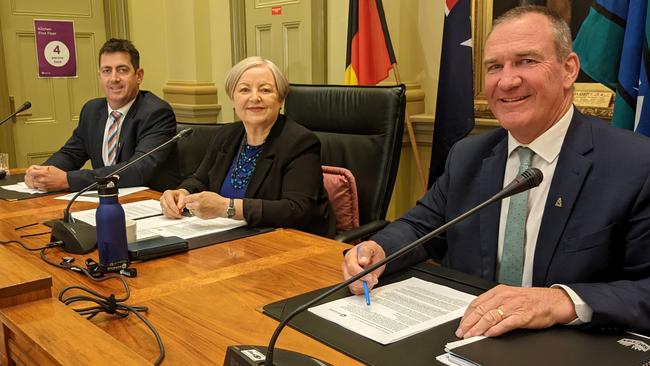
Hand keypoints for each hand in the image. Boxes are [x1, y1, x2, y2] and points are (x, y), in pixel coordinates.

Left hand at [24, 165, 67, 191]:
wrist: (65, 181)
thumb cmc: (59, 174)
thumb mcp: (50, 167)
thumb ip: (40, 167)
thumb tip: (33, 168)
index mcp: (43, 173)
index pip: (30, 172)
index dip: (29, 171)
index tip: (30, 171)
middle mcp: (42, 179)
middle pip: (30, 178)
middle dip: (29, 176)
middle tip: (29, 175)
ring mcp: (43, 185)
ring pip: (32, 184)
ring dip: (31, 182)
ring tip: (32, 180)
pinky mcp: (45, 189)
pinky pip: (36, 188)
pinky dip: (35, 186)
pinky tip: (36, 183)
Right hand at [160, 189, 188, 217]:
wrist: (179, 197)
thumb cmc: (180, 195)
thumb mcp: (183, 196)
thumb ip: (182, 201)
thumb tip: (179, 207)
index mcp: (167, 193)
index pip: (169, 202)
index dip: (174, 207)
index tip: (178, 211)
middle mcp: (163, 198)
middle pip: (166, 207)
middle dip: (173, 212)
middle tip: (179, 215)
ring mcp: (162, 203)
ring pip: (165, 211)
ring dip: (172, 215)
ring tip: (179, 215)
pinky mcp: (163, 208)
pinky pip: (165, 213)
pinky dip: (171, 216)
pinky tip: (176, 215)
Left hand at [184, 191, 228, 218]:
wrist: (223, 207)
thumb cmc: (216, 200)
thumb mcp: (206, 193)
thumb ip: (197, 196)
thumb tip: (191, 198)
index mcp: (198, 198)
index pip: (186, 199)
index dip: (188, 199)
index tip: (189, 200)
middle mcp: (198, 205)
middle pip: (187, 206)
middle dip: (190, 204)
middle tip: (194, 204)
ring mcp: (199, 211)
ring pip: (191, 211)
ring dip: (194, 209)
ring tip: (200, 207)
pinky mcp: (201, 217)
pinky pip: (196, 215)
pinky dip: (198, 213)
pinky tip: (203, 210)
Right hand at [342, 240, 385, 294]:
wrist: (374, 257)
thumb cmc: (372, 251)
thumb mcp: (372, 247)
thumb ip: (366, 252)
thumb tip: (362, 261)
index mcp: (350, 256)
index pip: (352, 267)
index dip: (361, 274)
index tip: (371, 277)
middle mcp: (346, 266)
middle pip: (350, 279)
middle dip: (364, 282)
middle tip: (374, 279)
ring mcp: (348, 274)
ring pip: (352, 286)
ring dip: (365, 286)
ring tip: (372, 279)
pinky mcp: (351, 282)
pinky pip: (355, 290)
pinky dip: (363, 289)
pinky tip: (368, 283)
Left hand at [456, 285, 576, 338]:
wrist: (553, 301)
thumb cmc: (532, 300)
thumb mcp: (510, 296)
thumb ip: (495, 304)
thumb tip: (479, 315)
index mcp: (499, 292)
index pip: (477, 303)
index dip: (467, 315)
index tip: (461, 324)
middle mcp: (504, 297)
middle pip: (481, 311)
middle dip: (469, 323)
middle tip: (461, 332)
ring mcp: (513, 306)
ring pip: (490, 317)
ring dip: (478, 328)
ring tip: (471, 335)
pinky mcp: (522, 316)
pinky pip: (506, 323)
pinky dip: (496, 329)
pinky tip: (489, 334)